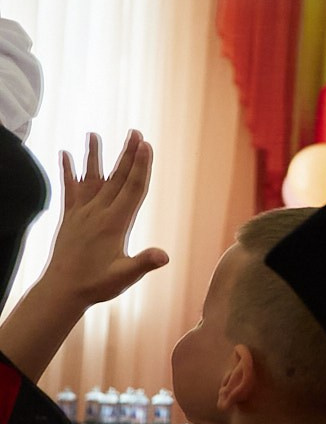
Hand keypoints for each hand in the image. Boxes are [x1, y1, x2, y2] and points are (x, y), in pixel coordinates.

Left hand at [47, 133, 167, 306]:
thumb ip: (144, 263)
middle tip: (135, 133)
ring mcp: (82, 213)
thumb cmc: (96, 284)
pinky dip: (67, 171)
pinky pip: (69, 190)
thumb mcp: (125, 276)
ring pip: (92, 178)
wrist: (62, 290)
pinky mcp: (70, 218)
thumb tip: (164, 256)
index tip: (146, 145)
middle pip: (117, 178)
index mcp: (115, 223)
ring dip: (94, 156)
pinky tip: (65, 155)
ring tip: (94, 134)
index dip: (141, 166)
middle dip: (127, 154)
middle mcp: (97, 213)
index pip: (133, 188)